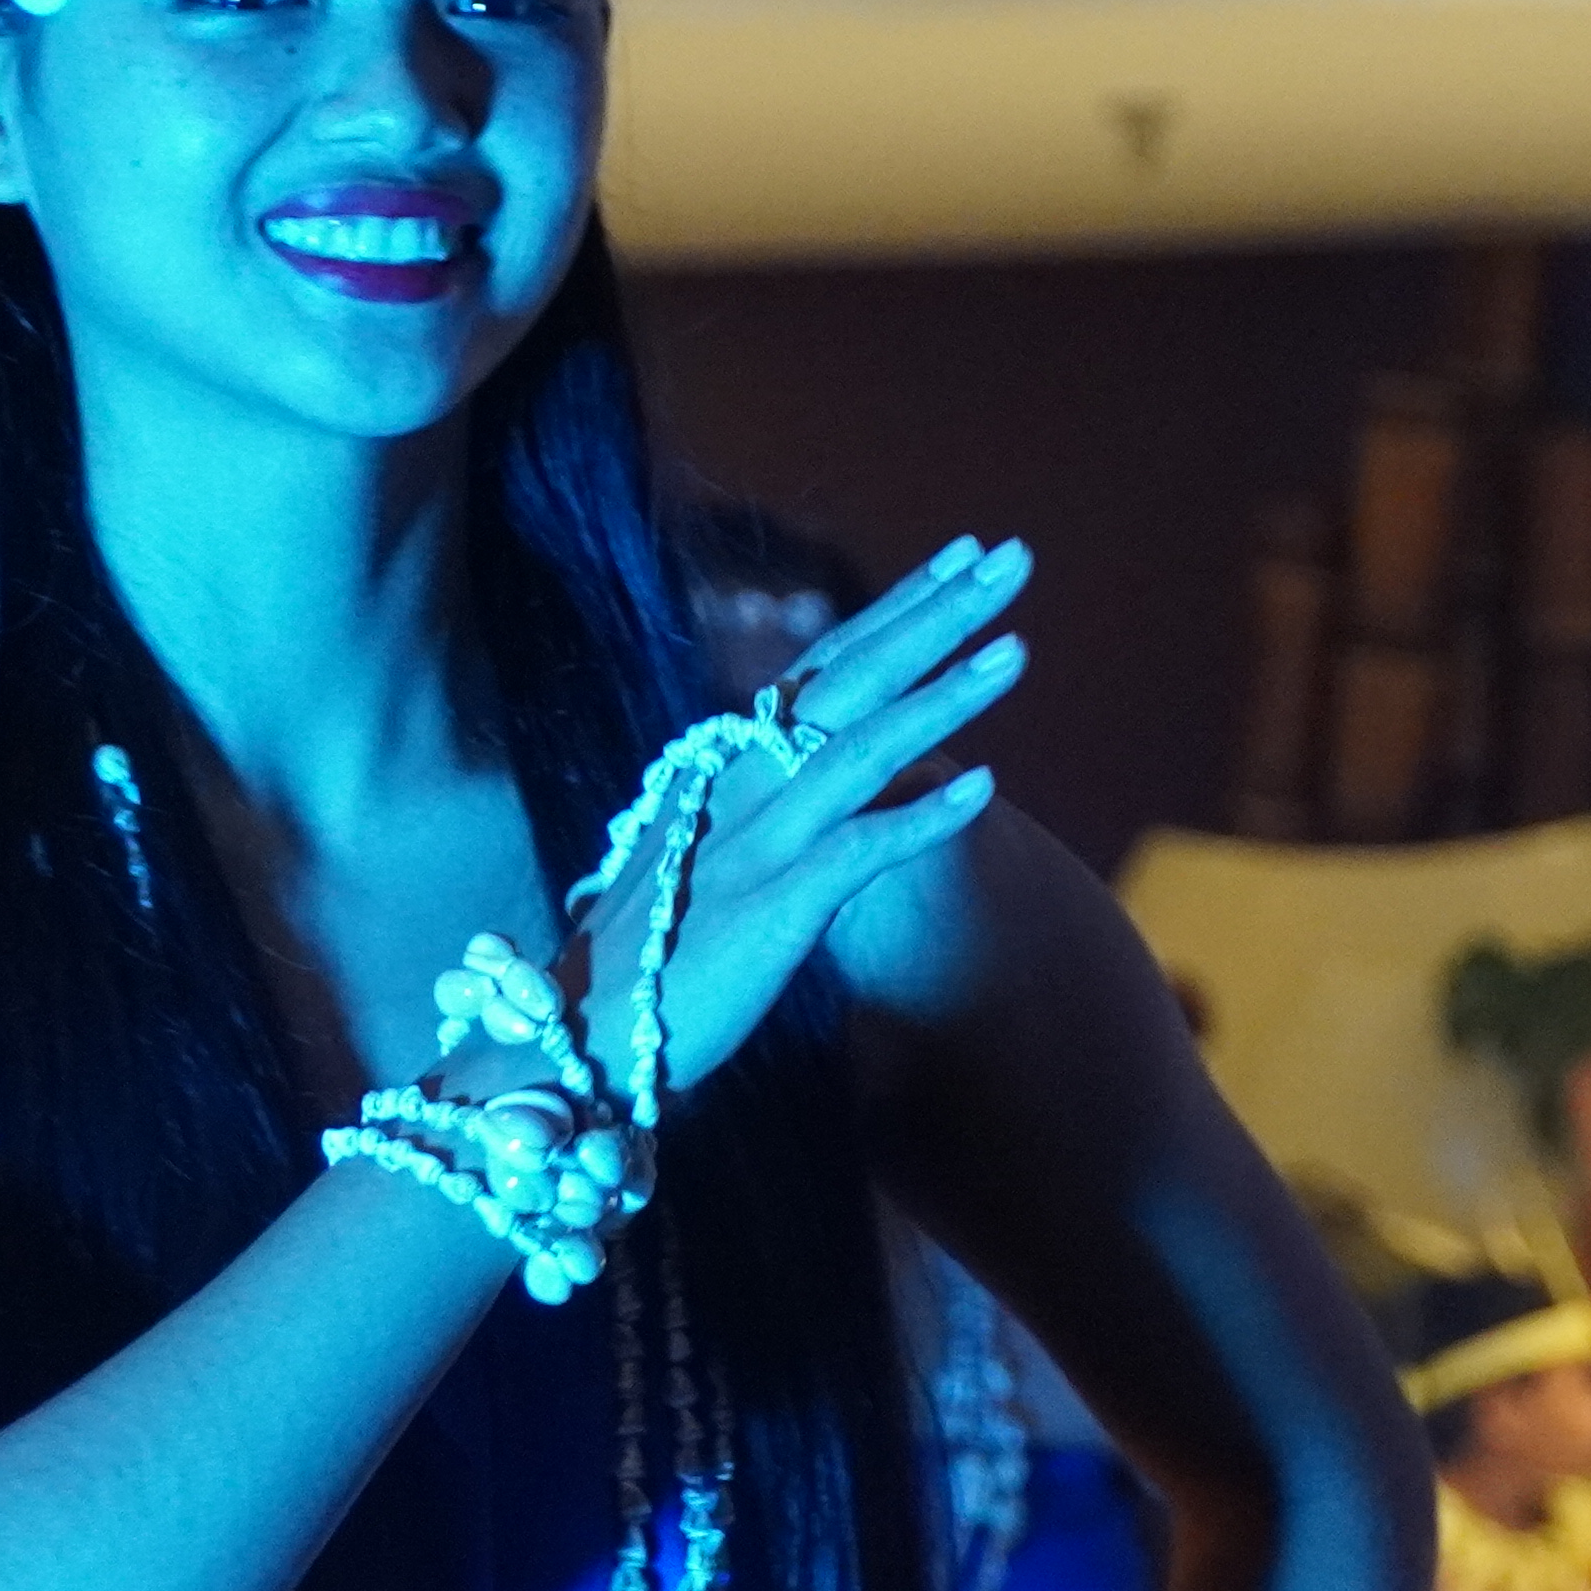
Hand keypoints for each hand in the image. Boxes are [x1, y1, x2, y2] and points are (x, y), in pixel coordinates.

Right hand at [606, 536, 1034, 1099]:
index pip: (823, 666)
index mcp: (728, 766)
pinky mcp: (767, 910)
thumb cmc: (653, 951)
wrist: (575, 1033)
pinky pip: (853, 854)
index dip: (896, 608)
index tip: (963, 557)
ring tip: (1015, 652)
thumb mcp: (710, 856)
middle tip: (1012, 557)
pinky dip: (918, 818)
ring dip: (941, 698)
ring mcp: (751, 843)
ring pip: (855, 751)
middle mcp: (738, 785)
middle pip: (847, 680)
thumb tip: (831, 767)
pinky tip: (985, 788)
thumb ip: (765, 804)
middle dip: (934, 616)